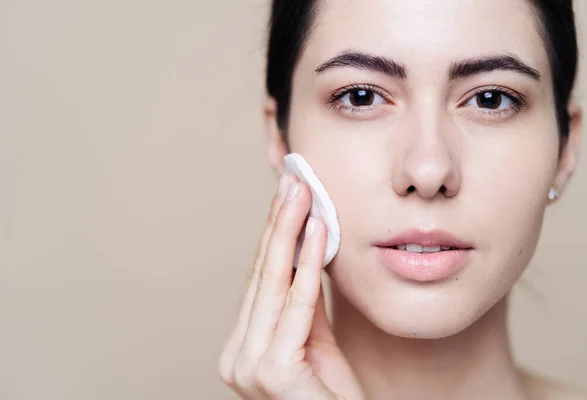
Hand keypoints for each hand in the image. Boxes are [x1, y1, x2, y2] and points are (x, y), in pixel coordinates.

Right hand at [218, 173, 363, 399]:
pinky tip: (315, 232)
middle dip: (279, 224)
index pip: (260, 281)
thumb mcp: (316, 342)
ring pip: (273, 284)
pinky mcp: (272, 373)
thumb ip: (305, 303)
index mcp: (242, 348)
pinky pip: (295, 307)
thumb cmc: (331, 397)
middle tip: (293, 182)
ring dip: (290, 233)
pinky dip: (306, 267)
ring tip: (302, 194)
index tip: (286, 198)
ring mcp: (249, 366)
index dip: (274, 235)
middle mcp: (236, 356)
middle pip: (262, 276)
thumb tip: (307, 250)